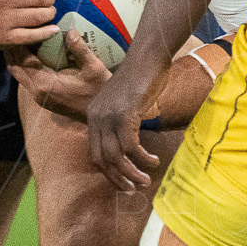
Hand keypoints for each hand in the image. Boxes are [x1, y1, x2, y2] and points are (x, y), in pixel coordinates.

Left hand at [7, 31, 113, 121]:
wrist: (100, 115)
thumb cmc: (99, 91)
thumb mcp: (94, 68)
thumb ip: (80, 49)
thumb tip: (70, 30)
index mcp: (44, 84)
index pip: (22, 59)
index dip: (18, 41)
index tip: (20, 24)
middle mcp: (36, 91)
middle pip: (14, 66)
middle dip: (13, 47)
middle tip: (18, 27)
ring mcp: (37, 96)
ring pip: (18, 72)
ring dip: (18, 56)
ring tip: (24, 37)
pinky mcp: (41, 97)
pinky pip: (25, 78)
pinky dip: (25, 64)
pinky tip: (34, 51)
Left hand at [87, 53, 168, 192]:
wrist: (148, 57)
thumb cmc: (141, 79)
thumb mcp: (125, 103)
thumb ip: (122, 122)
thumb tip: (131, 146)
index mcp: (93, 115)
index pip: (94, 153)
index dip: (109, 172)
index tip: (124, 182)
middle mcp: (96, 116)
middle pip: (102, 159)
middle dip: (118, 178)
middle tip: (134, 188)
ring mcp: (109, 115)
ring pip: (116, 156)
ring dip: (132, 173)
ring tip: (146, 180)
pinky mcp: (125, 114)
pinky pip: (131, 146)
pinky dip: (143, 158)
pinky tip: (153, 161)